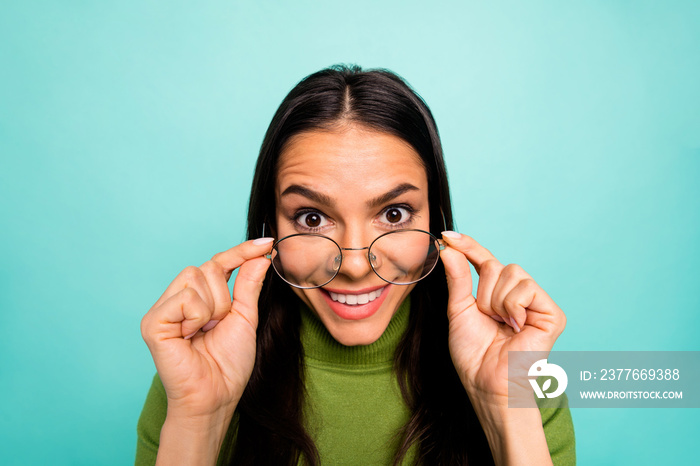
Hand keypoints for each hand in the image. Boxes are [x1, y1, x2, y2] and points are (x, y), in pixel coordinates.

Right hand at [140, 238, 272, 419]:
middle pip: (207, 266)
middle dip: (224, 296)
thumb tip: (261, 254)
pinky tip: (191, 336)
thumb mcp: (245, 317)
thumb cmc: (228, 364)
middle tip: (218, 325)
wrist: (216, 396)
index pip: (218, 263)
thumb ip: (249, 284)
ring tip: (205, 332)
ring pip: (196, 277)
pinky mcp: (152, 322)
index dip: (241, 252)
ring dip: (213, 307)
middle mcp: (177, 299)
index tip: (268, 244)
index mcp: (198, 298)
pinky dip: (197, 316)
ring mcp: (162, 309)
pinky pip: (186, 297)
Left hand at [439, 232, 565, 406]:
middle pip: (496, 264)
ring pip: (511, 273)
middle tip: (487, 318)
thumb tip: (449, 248)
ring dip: (496, 302)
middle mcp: (519, 294)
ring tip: (501, 325)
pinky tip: (516, 327)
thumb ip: (458, 278)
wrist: (487, 382)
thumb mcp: (459, 309)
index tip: (447, 235)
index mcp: (497, 293)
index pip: (484, 260)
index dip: (468, 246)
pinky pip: (526, 288)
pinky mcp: (552, 313)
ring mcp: (537, 302)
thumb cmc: (473, 353)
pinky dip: (513, 307)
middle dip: (483, 292)